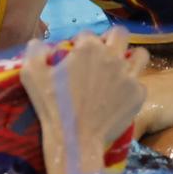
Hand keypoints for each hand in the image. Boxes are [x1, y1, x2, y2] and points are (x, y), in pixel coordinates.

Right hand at [20, 28, 147, 173]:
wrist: (75, 139)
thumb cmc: (52, 107)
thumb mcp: (32, 76)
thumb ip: (35, 51)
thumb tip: (39, 42)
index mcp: (89, 48)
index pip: (86, 34)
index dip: (79, 42)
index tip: (74, 55)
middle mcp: (113, 57)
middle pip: (119, 34)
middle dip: (110, 39)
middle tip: (102, 53)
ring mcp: (129, 75)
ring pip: (140, 54)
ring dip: (130, 56)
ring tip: (120, 66)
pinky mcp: (138, 93)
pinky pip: (139, 83)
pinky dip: (130, 87)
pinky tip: (120, 95)